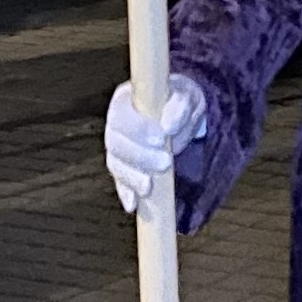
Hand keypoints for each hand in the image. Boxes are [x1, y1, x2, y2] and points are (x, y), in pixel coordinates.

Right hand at [103, 74, 204, 215]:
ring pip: (115, 163)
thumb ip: (179, 106)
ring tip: (149, 187)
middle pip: (115, 143)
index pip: (122, 115)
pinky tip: (132, 204)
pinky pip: (119, 181)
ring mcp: (117, 147)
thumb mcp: (186, 97)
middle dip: (139, 156)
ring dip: (131, 177)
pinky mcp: (123, 167)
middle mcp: (115, 125)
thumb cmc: (179, 103)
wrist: (179, 116)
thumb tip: (168, 126)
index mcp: (125, 101)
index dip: (137, 129)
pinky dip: (125, 192)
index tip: (161, 138)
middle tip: (166, 162)